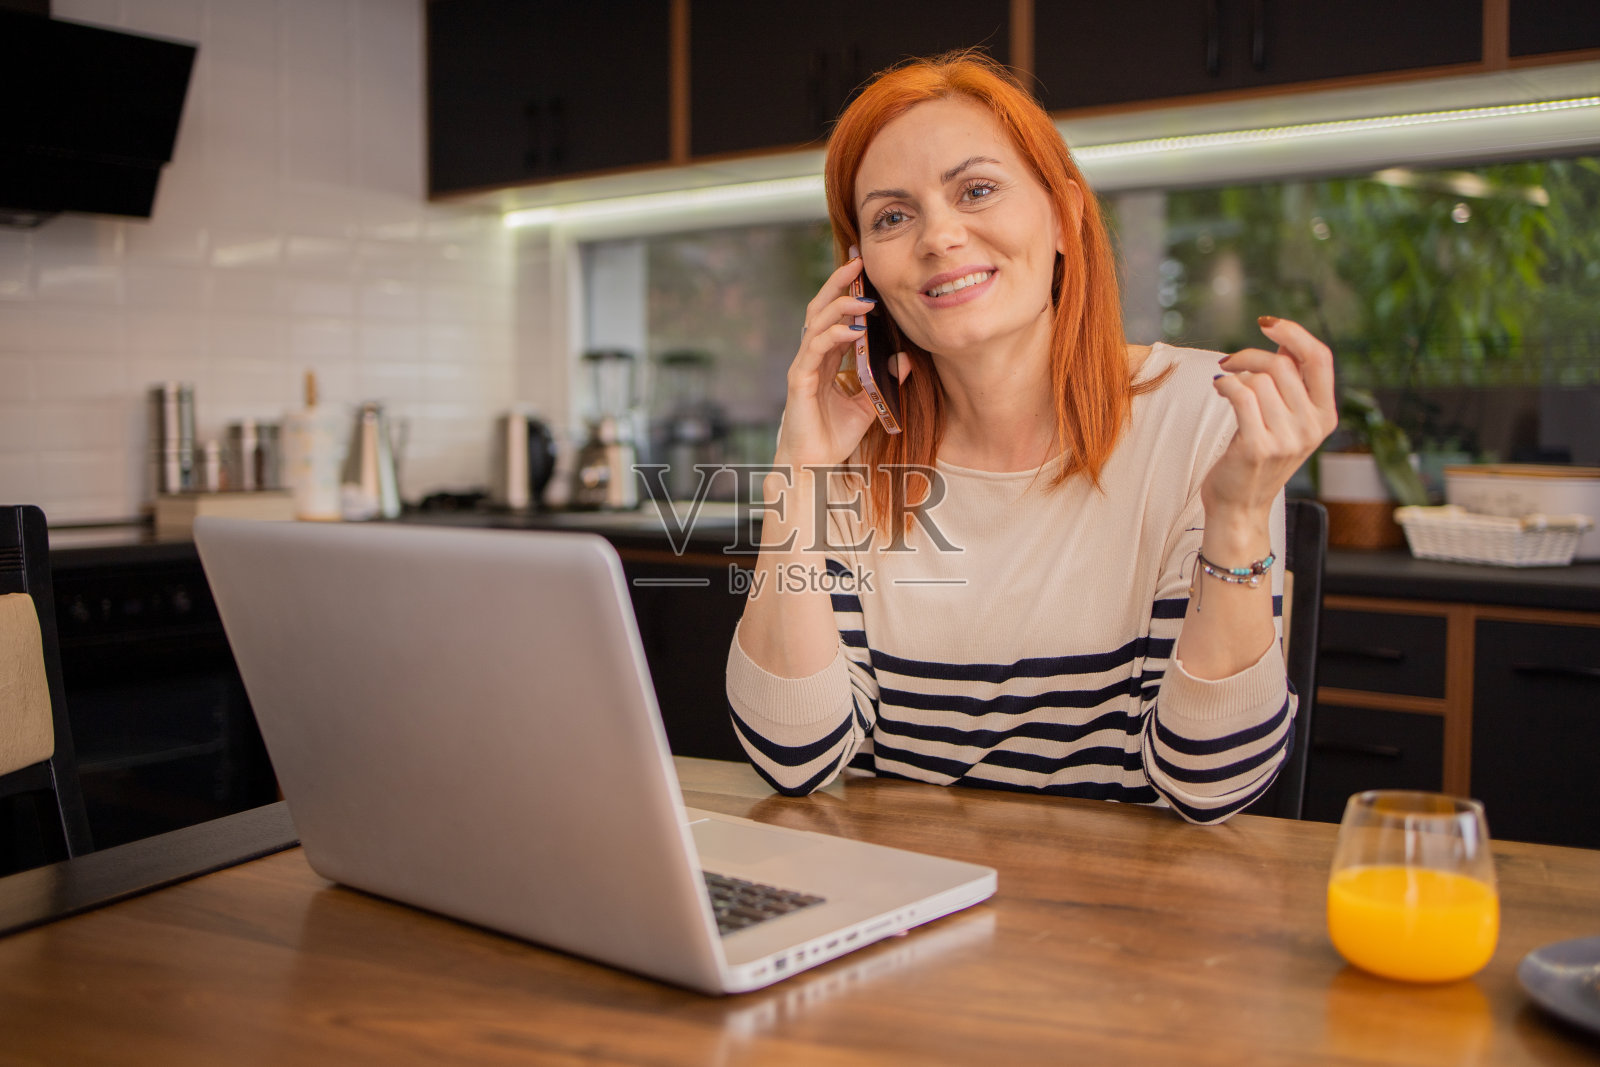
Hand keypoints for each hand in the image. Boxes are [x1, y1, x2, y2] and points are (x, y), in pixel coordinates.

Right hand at [774, 252, 910, 470]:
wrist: (814, 463)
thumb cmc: (835, 435)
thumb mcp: (870, 402)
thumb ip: (885, 379)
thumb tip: (908, 359)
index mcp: (827, 357)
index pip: (835, 314)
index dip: (848, 290)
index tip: (865, 269)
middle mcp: (813, 355)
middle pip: (822, 307)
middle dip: (839, 282)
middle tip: (858, 261)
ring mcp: (804, 364)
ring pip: (817, 322)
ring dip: (840, 304)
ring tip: (863, 296)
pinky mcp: (799, 379)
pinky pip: (815, 349)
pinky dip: (834, 335)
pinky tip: (853, 329)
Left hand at [1204, 316, 1337, 528]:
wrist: (1240, 506)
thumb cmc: (1258, 457)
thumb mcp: (1286, 421)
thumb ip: (1291, 385)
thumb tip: (1283, 344)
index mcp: (1326, 416)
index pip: (1321, 358)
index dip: (1295, 333)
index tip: (1267, 323)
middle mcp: (1313, 427)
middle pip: (1281, 365)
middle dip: (1249, 355)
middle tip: (1229, 362)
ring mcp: (1288, 440)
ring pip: (1259, 380)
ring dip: (1235, 374)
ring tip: (1225, 383)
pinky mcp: (1259, 447)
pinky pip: (1241, 396)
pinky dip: (1226, 385)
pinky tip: (1219, 388)